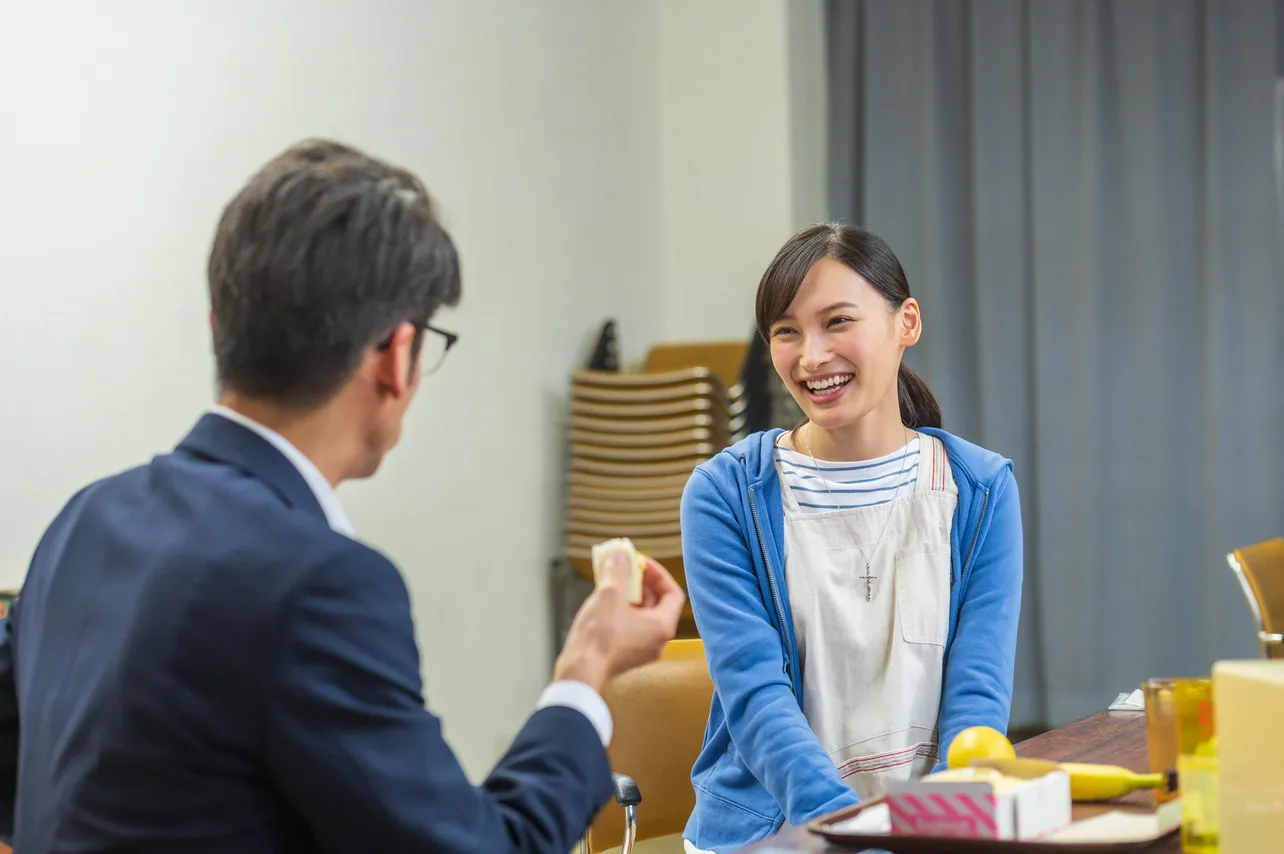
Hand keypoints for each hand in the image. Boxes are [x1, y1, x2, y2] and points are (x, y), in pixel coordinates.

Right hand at [554, 553, 685, 691]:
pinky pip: (630, 627)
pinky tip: (603, 603)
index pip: (673, 593)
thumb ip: (618, 571)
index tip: (641, 564)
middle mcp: (657, 641)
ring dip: (629, 596)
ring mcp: (642, 650)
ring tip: (611, 583)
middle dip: (641, 583)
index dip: (658, 574)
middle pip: (657, 604)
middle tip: (624, 569)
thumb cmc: (598, 638)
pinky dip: (621, 612)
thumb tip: (620, 555)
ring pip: (642, 616)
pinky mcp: (626, 656)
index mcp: (662, 626)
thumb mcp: (609, 594)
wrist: (579, 673)